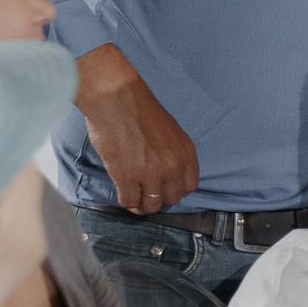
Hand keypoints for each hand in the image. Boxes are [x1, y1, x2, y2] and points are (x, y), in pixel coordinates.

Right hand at [76, 44, 197, 212]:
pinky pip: (130, 202)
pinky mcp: (127, 177)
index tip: (165, 186)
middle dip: (159, 197)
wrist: (117, 100)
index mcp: (186, 153)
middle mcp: (172, 166)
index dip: (175, 188)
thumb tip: (167, 173)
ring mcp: (150, 174)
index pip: (190, 187)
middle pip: (172, 199)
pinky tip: (124, 192)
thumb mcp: (171, 131)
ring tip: (135, 196)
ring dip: (142, 203)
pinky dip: (127, 201)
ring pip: (151, 206)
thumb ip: (173, 153)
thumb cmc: (140, 110)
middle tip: (148, 191)